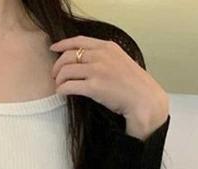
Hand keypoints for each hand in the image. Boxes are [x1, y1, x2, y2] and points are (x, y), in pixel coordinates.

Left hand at [50, 35, 168, 138]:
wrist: (143, 99)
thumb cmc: (132, 84)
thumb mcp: (120, 61)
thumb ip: (104, 57)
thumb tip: (84, 60)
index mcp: (107, 47)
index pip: (79, 41)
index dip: (62, 44)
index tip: (54, 48)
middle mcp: (101, 56)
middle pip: (68, 56)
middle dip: (57, 66)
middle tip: (55, 76)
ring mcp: (97, 71)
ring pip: (65, 71)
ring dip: (59, 79)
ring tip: (59, 85)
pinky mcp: (94, 87)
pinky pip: (68, 86)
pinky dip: (61, 90)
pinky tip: (62, 93)